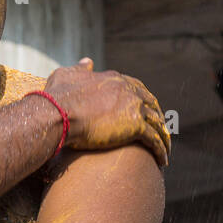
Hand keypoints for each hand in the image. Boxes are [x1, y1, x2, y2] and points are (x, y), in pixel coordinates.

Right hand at [41, 58, 170, 166]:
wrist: (56, 115)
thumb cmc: (57, 98)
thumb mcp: (66, 75)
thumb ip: (80, 69)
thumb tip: (88, 61)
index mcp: (114, 79)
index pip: (136, 88)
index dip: (142, 100)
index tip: (145, 111)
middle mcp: (128, 91)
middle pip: (151, 104)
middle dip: (157, 117)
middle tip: (161, 130)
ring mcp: (133, 108)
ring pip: (157, 123)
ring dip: (163, 136)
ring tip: (165, 149)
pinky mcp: (135, 126)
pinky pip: (154, 139)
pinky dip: (160, 150)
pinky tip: (163, 160)